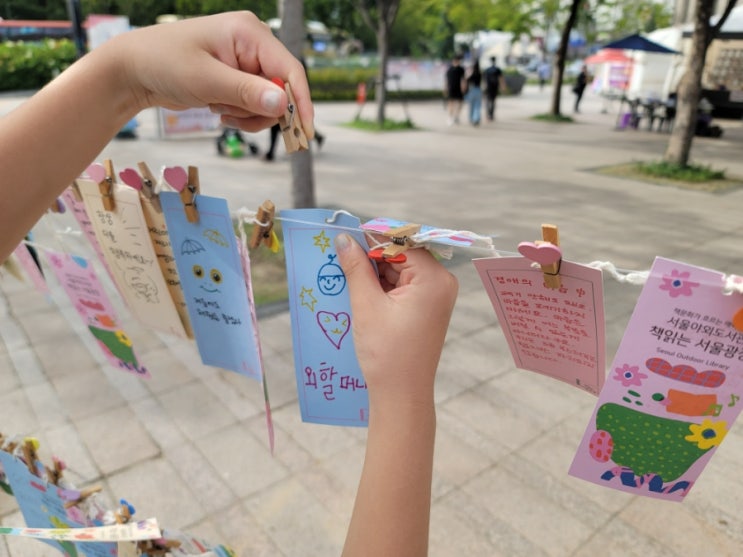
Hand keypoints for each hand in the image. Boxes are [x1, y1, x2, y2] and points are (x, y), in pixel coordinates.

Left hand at [106, 11, 313, 135]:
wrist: (134, 70)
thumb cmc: (164, 63)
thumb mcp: (206, 80)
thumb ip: (246, 92)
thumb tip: (283, 104)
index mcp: (249, 33)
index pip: (290, 69)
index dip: (300, 102)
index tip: (304, 131)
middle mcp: (253, 44)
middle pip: (281, 89)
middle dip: (261, 110)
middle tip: (233, 118)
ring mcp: (246, 61)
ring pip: (268, 102)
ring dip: (248, 115)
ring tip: (220, 111)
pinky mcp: (238, 77)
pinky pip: (254, 104)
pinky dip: (241, 114)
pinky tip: (219, 110)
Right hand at [334, 234, 457, 407]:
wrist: (401, 395)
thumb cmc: (387, 352)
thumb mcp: (367, 305)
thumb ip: (356, 267)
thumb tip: (343, 239)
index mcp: (434, 279)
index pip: (402, 243)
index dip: (372, 238)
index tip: (345, 235)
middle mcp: (441, 283)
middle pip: (402, 254)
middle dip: (371, 255)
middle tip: (340, 255)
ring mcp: (435, 296)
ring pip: (400, 270)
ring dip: (374, 271)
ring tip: (345, 273)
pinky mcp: (426, 308)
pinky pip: (403, 285)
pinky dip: (382, 285)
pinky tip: (358, 288)